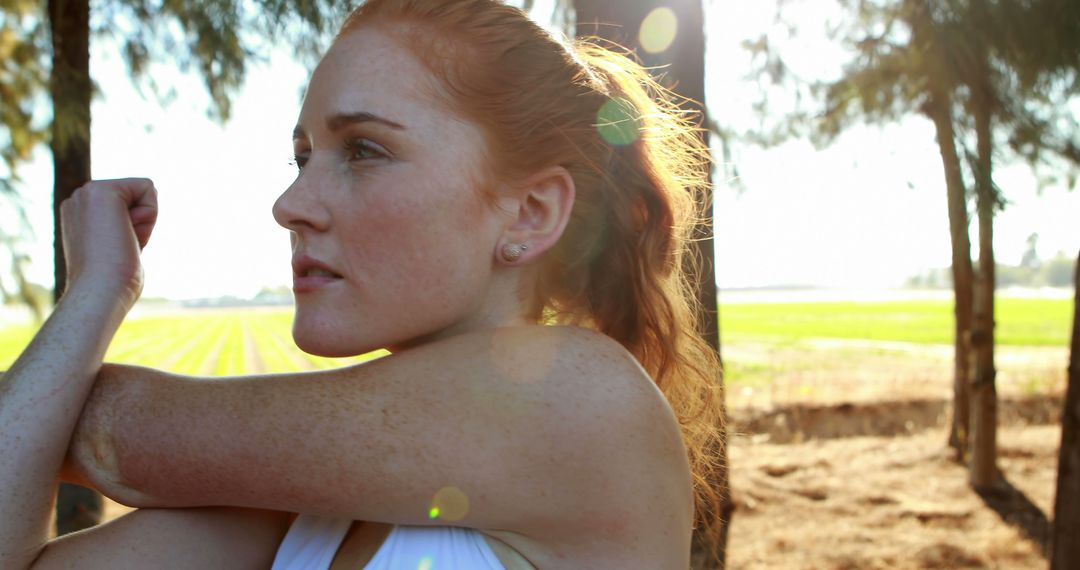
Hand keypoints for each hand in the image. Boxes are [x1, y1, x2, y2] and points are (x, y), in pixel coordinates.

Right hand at [60, 178, 158, 307]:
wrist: (101, 291)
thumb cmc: (113, 282)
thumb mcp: (116, 250)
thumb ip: (120, 234)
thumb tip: (129, 232)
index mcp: (79, 213)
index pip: (128, 203)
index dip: (136, 228)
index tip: (118, 249)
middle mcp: (78, 199)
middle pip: (137, 195)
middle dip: (142, 223)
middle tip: (120, 248)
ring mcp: (86, 193)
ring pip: (143, 191)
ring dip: (145, 221)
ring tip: (122, 243)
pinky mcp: (101, 190)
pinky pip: (148, 187)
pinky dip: (149, 213)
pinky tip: (128, 234)